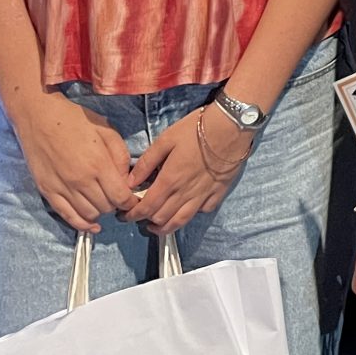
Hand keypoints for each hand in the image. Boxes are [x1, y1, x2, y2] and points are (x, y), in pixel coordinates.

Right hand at [10, 91, 136, 233]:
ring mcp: (62, 189)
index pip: (120, 197)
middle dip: (116, 204)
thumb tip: (126, 180)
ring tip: (104, 201)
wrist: (39, 117)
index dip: (131, 201)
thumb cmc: (75, 120)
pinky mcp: (48, 192)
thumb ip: (120, 156)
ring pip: (88, 215)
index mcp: (98, 164)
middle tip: (118, 196)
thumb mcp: (107, 130)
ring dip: (100, 212)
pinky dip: (81, 224)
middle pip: (106, 208)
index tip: (135, 199)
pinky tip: (91, 225)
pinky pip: (67, 216)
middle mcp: (80, 181)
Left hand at [125, 107, 247, 233]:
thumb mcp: (166, 139)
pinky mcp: (218, 193)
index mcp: (169, 181)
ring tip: (157, 224)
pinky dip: (191, 215)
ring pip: (180, 221)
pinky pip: (202, 211)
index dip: (132, 215)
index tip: (124, 215)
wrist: (231, 126)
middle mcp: (185, 193)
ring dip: (165, 227)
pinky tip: (186, 209)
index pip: (146, 208)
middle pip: (161, 218)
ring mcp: (203, 196)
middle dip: (145, 221)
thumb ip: (147, 162)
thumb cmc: (196, 129)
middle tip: (139, 217)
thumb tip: (130, 182)